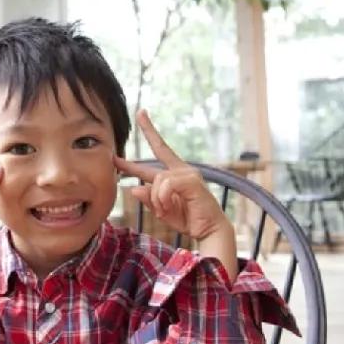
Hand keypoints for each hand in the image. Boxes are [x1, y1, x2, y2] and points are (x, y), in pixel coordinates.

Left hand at [114, 110, 236, 278]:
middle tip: (140, 113)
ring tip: (164, 211)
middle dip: (149, 130)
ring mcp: (188, 174)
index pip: (158, 150)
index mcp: (174, 174)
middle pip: (160, 147)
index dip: (149, 133)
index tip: (140, 115)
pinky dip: (162, 198)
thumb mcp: (162, 210)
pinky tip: (167, 208)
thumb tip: (133, 188)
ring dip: (156, 199)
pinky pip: (166, 185)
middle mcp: (181, 170)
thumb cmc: (188, 219)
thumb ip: (149, 199)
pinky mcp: (192, 181)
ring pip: (157, 179)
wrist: (210, 231)